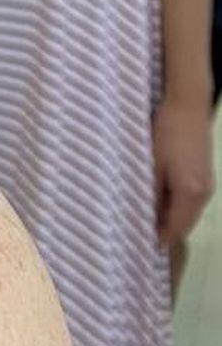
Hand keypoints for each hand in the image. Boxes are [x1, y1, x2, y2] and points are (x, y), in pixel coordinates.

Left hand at [153, 92, 214, 246]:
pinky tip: (158, 194)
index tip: (137, 241)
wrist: (188, 104)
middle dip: (163, 228)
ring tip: (144, 211)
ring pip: (187, 212)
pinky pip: (190, 199)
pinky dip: (176, 203)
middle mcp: (204, 194)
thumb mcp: (152, 163)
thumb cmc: (167, 131)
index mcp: (191, 194)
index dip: (158, 237)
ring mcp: (207, 185)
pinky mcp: (205, 175)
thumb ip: (150, 192)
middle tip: (138, 228)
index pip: (176, 229)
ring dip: (169, 215)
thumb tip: (143, 216)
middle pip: (184, 223)